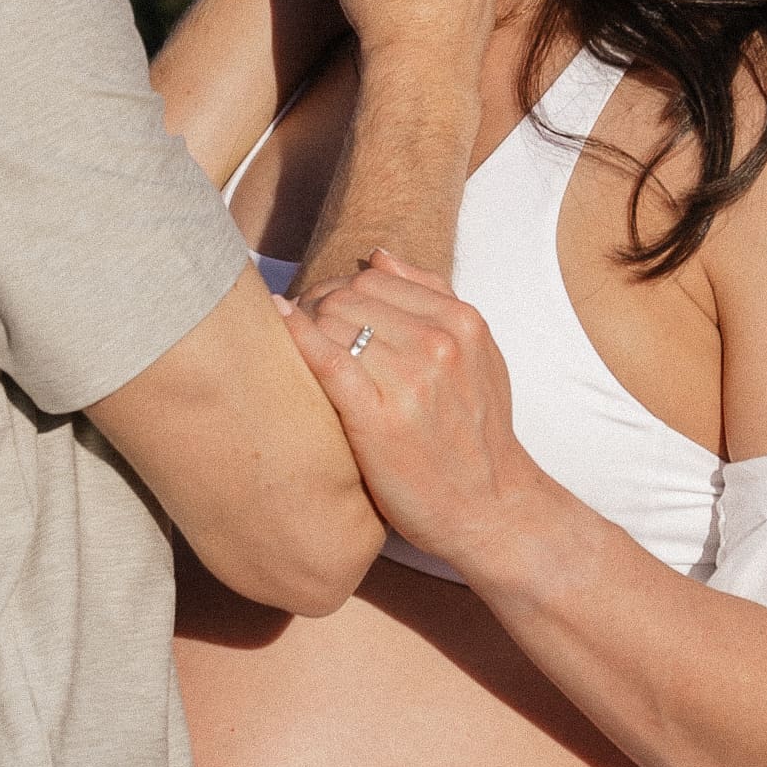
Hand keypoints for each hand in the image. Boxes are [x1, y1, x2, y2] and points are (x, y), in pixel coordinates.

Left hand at [280, 247, 542, 574]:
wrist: (490, 508)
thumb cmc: (476, 434)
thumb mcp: (478, 356)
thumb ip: (434, 300)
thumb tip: (378, 257)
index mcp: (462, 322)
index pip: (374, 280)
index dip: (337, 292)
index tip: (321, 316)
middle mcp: (438, 343)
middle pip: (347, 297)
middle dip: (315, 308)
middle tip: (298, 334)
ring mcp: (410, 379)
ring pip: (331, 322)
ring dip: (304, 330)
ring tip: (294, 354)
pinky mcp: (379, 418)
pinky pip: (327, 360)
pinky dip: (296, 336)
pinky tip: (277, 325)